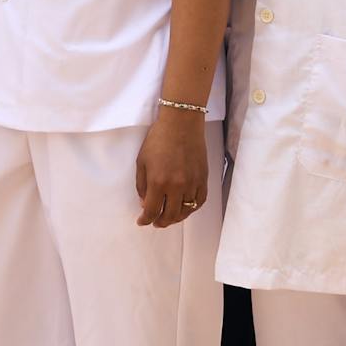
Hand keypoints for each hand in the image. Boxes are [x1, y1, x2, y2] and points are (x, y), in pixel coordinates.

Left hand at [135, 102, 211, 226]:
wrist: (181, 124)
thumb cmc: (158, 139)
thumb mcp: (142, 161)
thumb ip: (141, 185)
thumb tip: (145, 203)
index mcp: (158, 182)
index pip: (152, 211)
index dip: (145, 220)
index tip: (142, 221)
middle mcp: (177, 186)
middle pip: (170, 216)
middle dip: (160, 222)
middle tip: (155, 222)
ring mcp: (192, 183)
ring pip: (186, 211)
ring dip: (176, 217)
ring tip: (169, 217)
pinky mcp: (203, 179)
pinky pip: (199, 201)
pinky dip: (192, 208)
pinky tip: (185, 207)